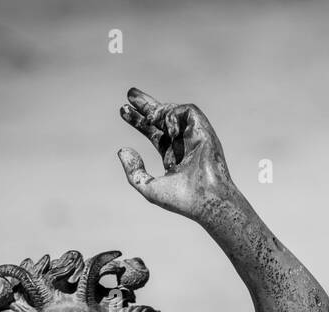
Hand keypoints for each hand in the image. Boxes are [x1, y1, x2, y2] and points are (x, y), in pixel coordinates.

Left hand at [117, 87, 237, 219]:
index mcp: (172, 156)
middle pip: (163, 119)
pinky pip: (188, 111)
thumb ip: (133, 172)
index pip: (154, 133)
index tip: (123, 110)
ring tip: (148, 118)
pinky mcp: (204, 131)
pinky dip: (175, 115)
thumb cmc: (182, 200)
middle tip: (130, 94)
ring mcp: (194, 137)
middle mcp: (183, 144)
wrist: (206, 201)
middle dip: (147, 105)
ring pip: (174, 112)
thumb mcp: (149, 187)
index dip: (138, 121)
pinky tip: (167, 127)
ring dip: (158, 109)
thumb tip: (122, 150)